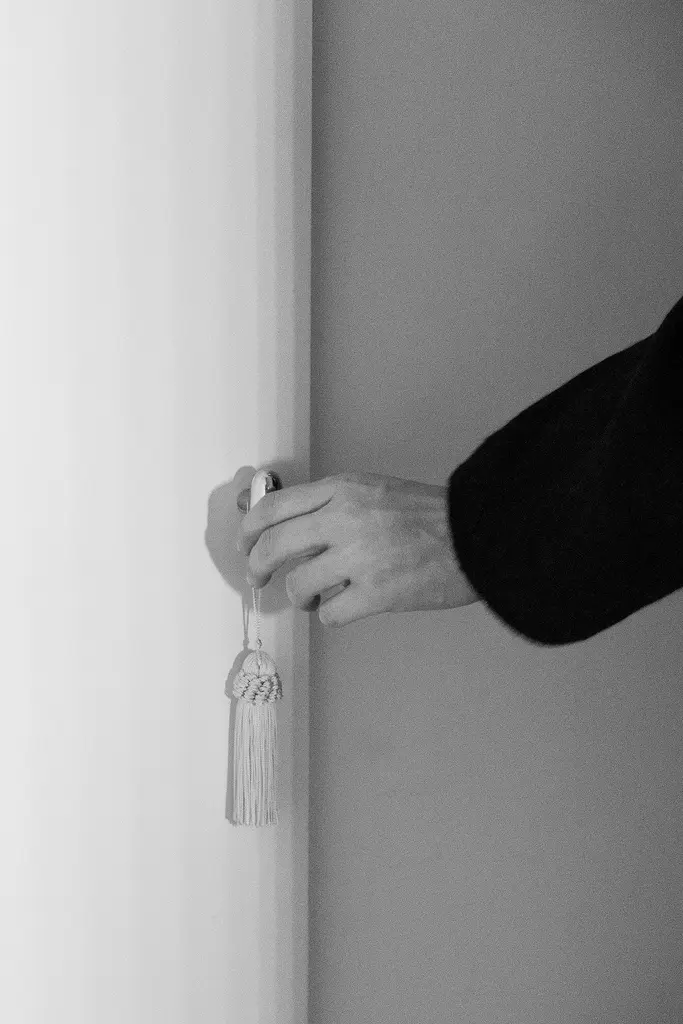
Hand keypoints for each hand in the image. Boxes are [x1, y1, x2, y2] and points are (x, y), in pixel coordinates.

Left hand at [236, 472, 478, 626]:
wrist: (478, 535)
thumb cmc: (430, 517)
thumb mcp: (373, 490)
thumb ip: (330, 504)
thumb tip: (280, 522)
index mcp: (342, 490)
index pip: (273, 507)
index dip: (248, 529)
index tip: (244, 543)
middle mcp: (343, 519)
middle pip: (272, 546)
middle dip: (256, 566)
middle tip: (257, 577)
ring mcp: (359, 557)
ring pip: (296, 584)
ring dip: (299, 595)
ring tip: (315, 595)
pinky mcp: (375, 594)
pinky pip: (328, 614)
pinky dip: (330, 614)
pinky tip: (345, 606)